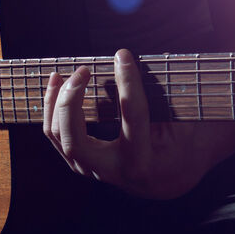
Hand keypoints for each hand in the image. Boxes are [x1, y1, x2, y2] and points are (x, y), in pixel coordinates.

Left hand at [42, 49, 234, 198]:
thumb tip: (136, 60)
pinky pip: (56, 137)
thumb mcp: (182, 122)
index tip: (123, 55)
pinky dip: (52, 110)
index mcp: (143, 164)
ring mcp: (92, 171)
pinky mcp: (80, 163)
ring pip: (59, 139)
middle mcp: (112, 172)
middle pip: (75, 142)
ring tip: (61, 74)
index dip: (128, 83)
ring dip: (55, 104)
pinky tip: (56, 84)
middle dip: (71, 103)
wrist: (170, 178)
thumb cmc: (181, 143)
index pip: (132, 119)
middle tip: (82, 71)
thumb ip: (164, 96)